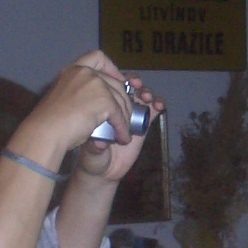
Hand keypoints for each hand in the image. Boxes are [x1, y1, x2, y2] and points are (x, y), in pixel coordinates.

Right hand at [13, 52, 162, 173]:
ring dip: (124, 117)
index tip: (117, 80)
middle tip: (123, 115)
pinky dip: (123, 128)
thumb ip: (77, 93)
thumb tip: (93, 100)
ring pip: (121, 100)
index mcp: (73, 70)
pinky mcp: (105, 100)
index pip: (97, 57)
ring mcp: (96, 85)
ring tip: (123, 131)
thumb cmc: (48, 122)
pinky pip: (120, 116)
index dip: (111, 68)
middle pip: (115, 83)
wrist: (45, 133)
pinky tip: (122, 138)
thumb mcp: (62, 97)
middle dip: (123, 100)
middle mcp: (85, 73)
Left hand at [72, 69, 162, 183]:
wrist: (104, 172)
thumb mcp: (89, 151)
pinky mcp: (143, 123)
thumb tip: (100, 143)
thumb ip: (94, 147)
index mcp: (98, 104)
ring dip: (144, 91)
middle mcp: (114, 105)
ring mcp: (130, 113)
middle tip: (133, 83)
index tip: (117, 79)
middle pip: (126, 84)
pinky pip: (153, 109)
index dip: (114, 75)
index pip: (107, 82)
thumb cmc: (91, 157)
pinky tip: (158, 106)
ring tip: (145, 96)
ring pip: (140, 94)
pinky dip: (157, 104)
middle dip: (131, 80)